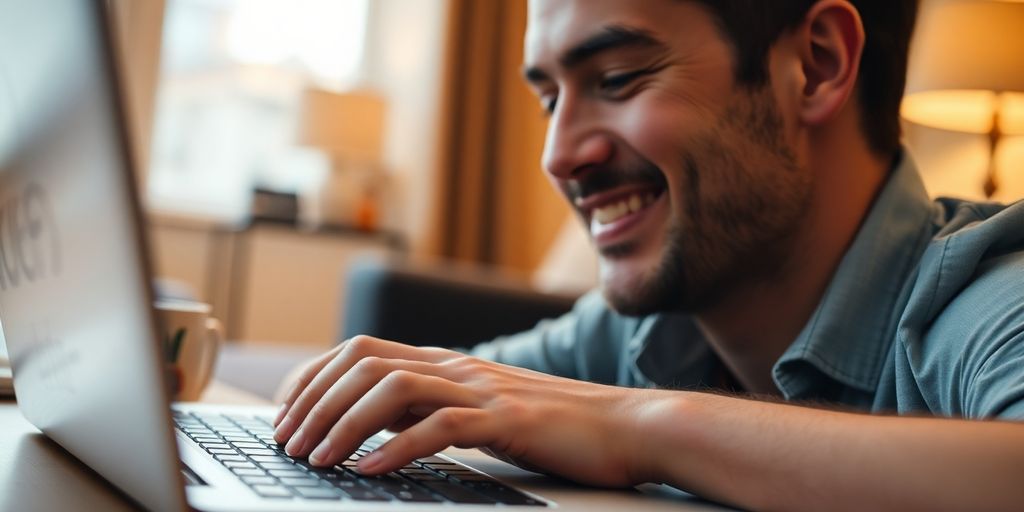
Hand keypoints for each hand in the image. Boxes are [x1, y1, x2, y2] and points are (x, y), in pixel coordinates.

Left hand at [271, 335, 655, 486]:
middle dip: (313, 401)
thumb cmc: (552, 425)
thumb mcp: (478, 410)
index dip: (313, 378)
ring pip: (392, 389)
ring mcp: (482, 389)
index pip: (361, 350)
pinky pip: (440, 427)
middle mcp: (457, 366)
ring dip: (342, 423)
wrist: (625, 424)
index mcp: (446, 361)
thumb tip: (371, 426)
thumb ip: (429, 409)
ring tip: (316, 458)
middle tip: (286, 442)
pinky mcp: (507, 419)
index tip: (285, 414)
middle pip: (364, 363)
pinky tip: (370, 471)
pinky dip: (397, 449)